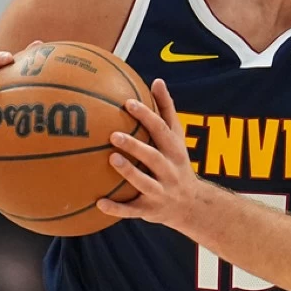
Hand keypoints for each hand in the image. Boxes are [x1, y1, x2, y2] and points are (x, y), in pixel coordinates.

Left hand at [97, 79, 204, 229]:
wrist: (192, 204)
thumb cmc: (177, 162)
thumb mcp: (176, 137)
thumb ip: (166, 110)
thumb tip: (157, 80)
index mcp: (174, 150)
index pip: (161, 130)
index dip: (146, 116)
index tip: (128, 103)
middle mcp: (170, 171)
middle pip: (153, 157)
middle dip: (135, 146)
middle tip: (113, 135)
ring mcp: (161, 192)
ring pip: (144, 183)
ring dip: (129, 173)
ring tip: (111, 159)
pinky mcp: (150, 210)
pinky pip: (132, 210)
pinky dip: (117, 208)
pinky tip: (98, 202)